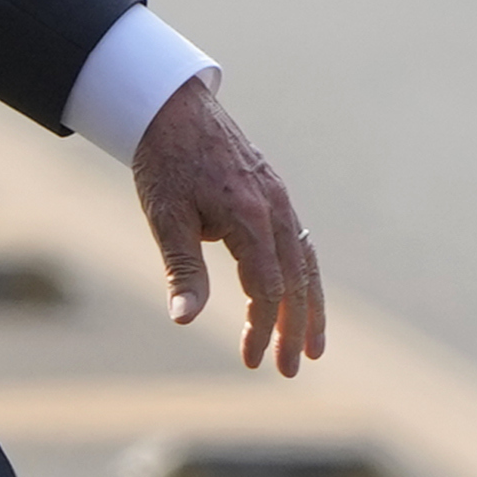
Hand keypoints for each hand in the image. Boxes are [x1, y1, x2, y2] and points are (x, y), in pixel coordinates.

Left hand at [130, 79, 325, 375]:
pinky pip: (299, 241)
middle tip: (290, 369)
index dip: (262, 327)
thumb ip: (183, 269)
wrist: (173, 107)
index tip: (252, 360)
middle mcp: (275, 208)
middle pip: (297, 280)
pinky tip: (300, 297)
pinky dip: (304, 275)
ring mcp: (280, 199)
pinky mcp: (275, 194)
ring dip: (310, 306)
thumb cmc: (164, 163)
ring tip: (312, 344)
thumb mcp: (166, 218)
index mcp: (250, 217)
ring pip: (306, 261)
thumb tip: (185, 319)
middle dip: (295, 328)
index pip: (268, 287)